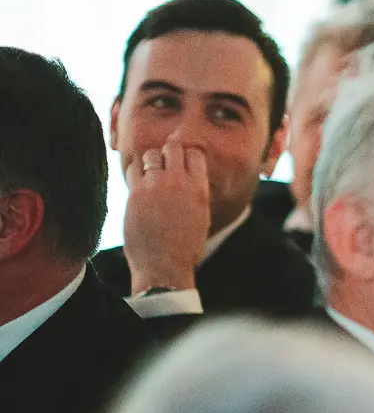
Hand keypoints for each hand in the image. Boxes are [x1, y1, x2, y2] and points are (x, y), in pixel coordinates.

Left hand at [121, 131, 209, 293]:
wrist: (163, 266)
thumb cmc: (184, 247)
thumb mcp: (201, 218)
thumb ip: (195, 193)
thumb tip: (188, 177)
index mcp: (200, 190)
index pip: (194, 154)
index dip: (187, 154)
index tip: (181, 161)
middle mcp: (179, 183)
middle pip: (173, 147)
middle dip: (169, 152)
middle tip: (165, 163)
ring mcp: (156, 186)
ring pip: (150, 154)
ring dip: (151, 160)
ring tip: (151, 174)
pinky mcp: (135, 192)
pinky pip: (133, 168)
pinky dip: (136, 171)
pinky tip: (138, 182)